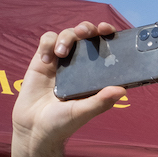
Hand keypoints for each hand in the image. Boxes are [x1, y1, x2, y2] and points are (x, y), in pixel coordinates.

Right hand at [11, 22, 125, 155]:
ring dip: (67, 38)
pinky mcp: (43, 60)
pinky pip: (47, 40)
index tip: (109, 30)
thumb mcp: (84, 113)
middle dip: (88, 28)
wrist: (34, 128)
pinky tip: (47, 60)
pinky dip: (48, 44)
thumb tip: (123, 90)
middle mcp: (81, 66)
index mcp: (95, 76)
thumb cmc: (63, 124)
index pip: (106, 50)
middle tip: (86, 32)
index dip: (109, 37)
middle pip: (87, 35)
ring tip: (61, 54)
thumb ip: (101, 101)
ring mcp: (62, 61)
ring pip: (68, 34)